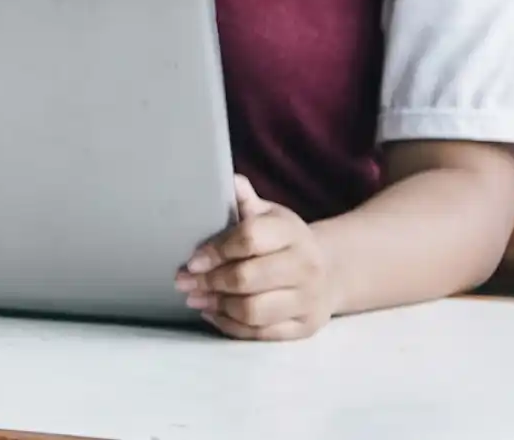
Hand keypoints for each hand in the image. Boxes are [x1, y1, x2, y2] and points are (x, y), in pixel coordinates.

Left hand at [178, 176, 338, 338]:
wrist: (330, 271)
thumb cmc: (284, 241)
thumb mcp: (270, 215)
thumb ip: (245, 201)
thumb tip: (227, 180)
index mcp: (293, 234)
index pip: (249, 240)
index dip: (216, 251)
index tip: (191, 259)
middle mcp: (306, 267)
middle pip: (247, 279)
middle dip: (209, 281)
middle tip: (183, 282)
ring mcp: (308, 300)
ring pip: (253, 311)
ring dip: (217, 305)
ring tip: (194, 298)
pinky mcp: (304, 327)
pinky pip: (260, 334)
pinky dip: (231, 326)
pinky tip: (213, 313)